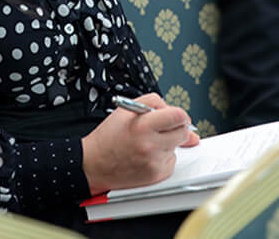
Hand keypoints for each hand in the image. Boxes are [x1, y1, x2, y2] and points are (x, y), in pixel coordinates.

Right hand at [81, 93, 198, 194]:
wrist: (94, 164)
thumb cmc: (108, 137)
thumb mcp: (124, 110)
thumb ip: (153, 103)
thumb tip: (177, 115)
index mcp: (142, 126)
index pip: (179, 116)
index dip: (179, 115)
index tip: (176, 117)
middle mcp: (151, 145)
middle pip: (183, 132)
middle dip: (176, 128)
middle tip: (162, 128)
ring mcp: (155, 161)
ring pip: (177, 147)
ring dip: (168, 143)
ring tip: (147, 143)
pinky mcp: (157, 175)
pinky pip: (171, 161)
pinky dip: (163, 157)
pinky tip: (147, 155)